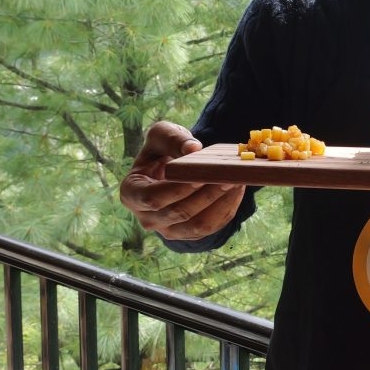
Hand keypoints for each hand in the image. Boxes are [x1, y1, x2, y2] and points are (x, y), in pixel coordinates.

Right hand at [119, 121, 245, 240]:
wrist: (172, 167)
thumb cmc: (162, 150)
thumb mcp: (162, 135)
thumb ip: (173, 139)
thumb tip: (193, 149)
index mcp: (131, 194)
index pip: (153, 199)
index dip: (178, 189)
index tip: (200, 176)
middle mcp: (147, 218)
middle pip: (180, 213)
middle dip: (207, 195)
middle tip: (229, 177)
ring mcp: (169, 230)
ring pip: (198, 225)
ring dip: (221, 204)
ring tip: (237, 182)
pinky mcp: (190, 234)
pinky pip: (212, 227)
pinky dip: (227, 209)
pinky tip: (237, 190)